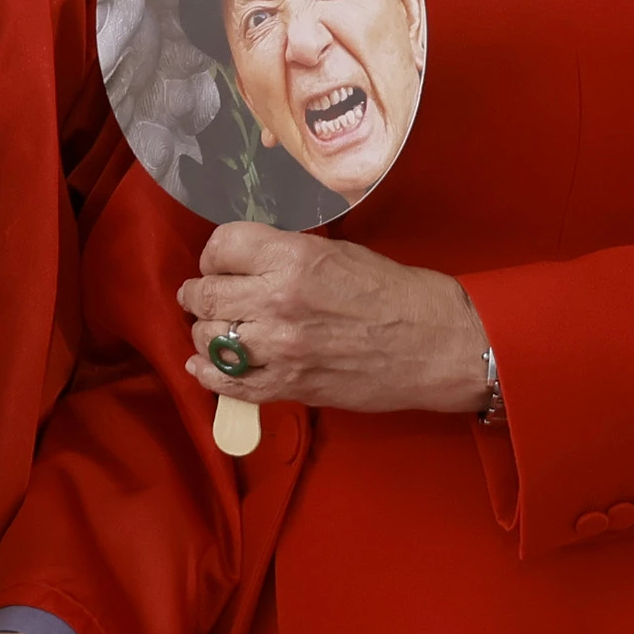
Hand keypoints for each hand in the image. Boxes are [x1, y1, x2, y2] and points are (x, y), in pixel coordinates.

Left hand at [177, 222, 487, 415]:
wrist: (436, 344)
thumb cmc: (395, 293)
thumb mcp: (338, 253)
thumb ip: (285, 256)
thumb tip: (244, 261)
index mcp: (293, 259)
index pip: (220, 247)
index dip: (214, 254)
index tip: (219, 263)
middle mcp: (279, 301)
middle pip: (205, 295)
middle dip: (197, 294)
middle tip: (201, 295)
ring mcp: (281, 348)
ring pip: (209, 338)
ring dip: (205, 332)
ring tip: (214, 328)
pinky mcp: (289, 386)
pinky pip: (229, 383)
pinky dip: (210, 374)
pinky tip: (205, 365)